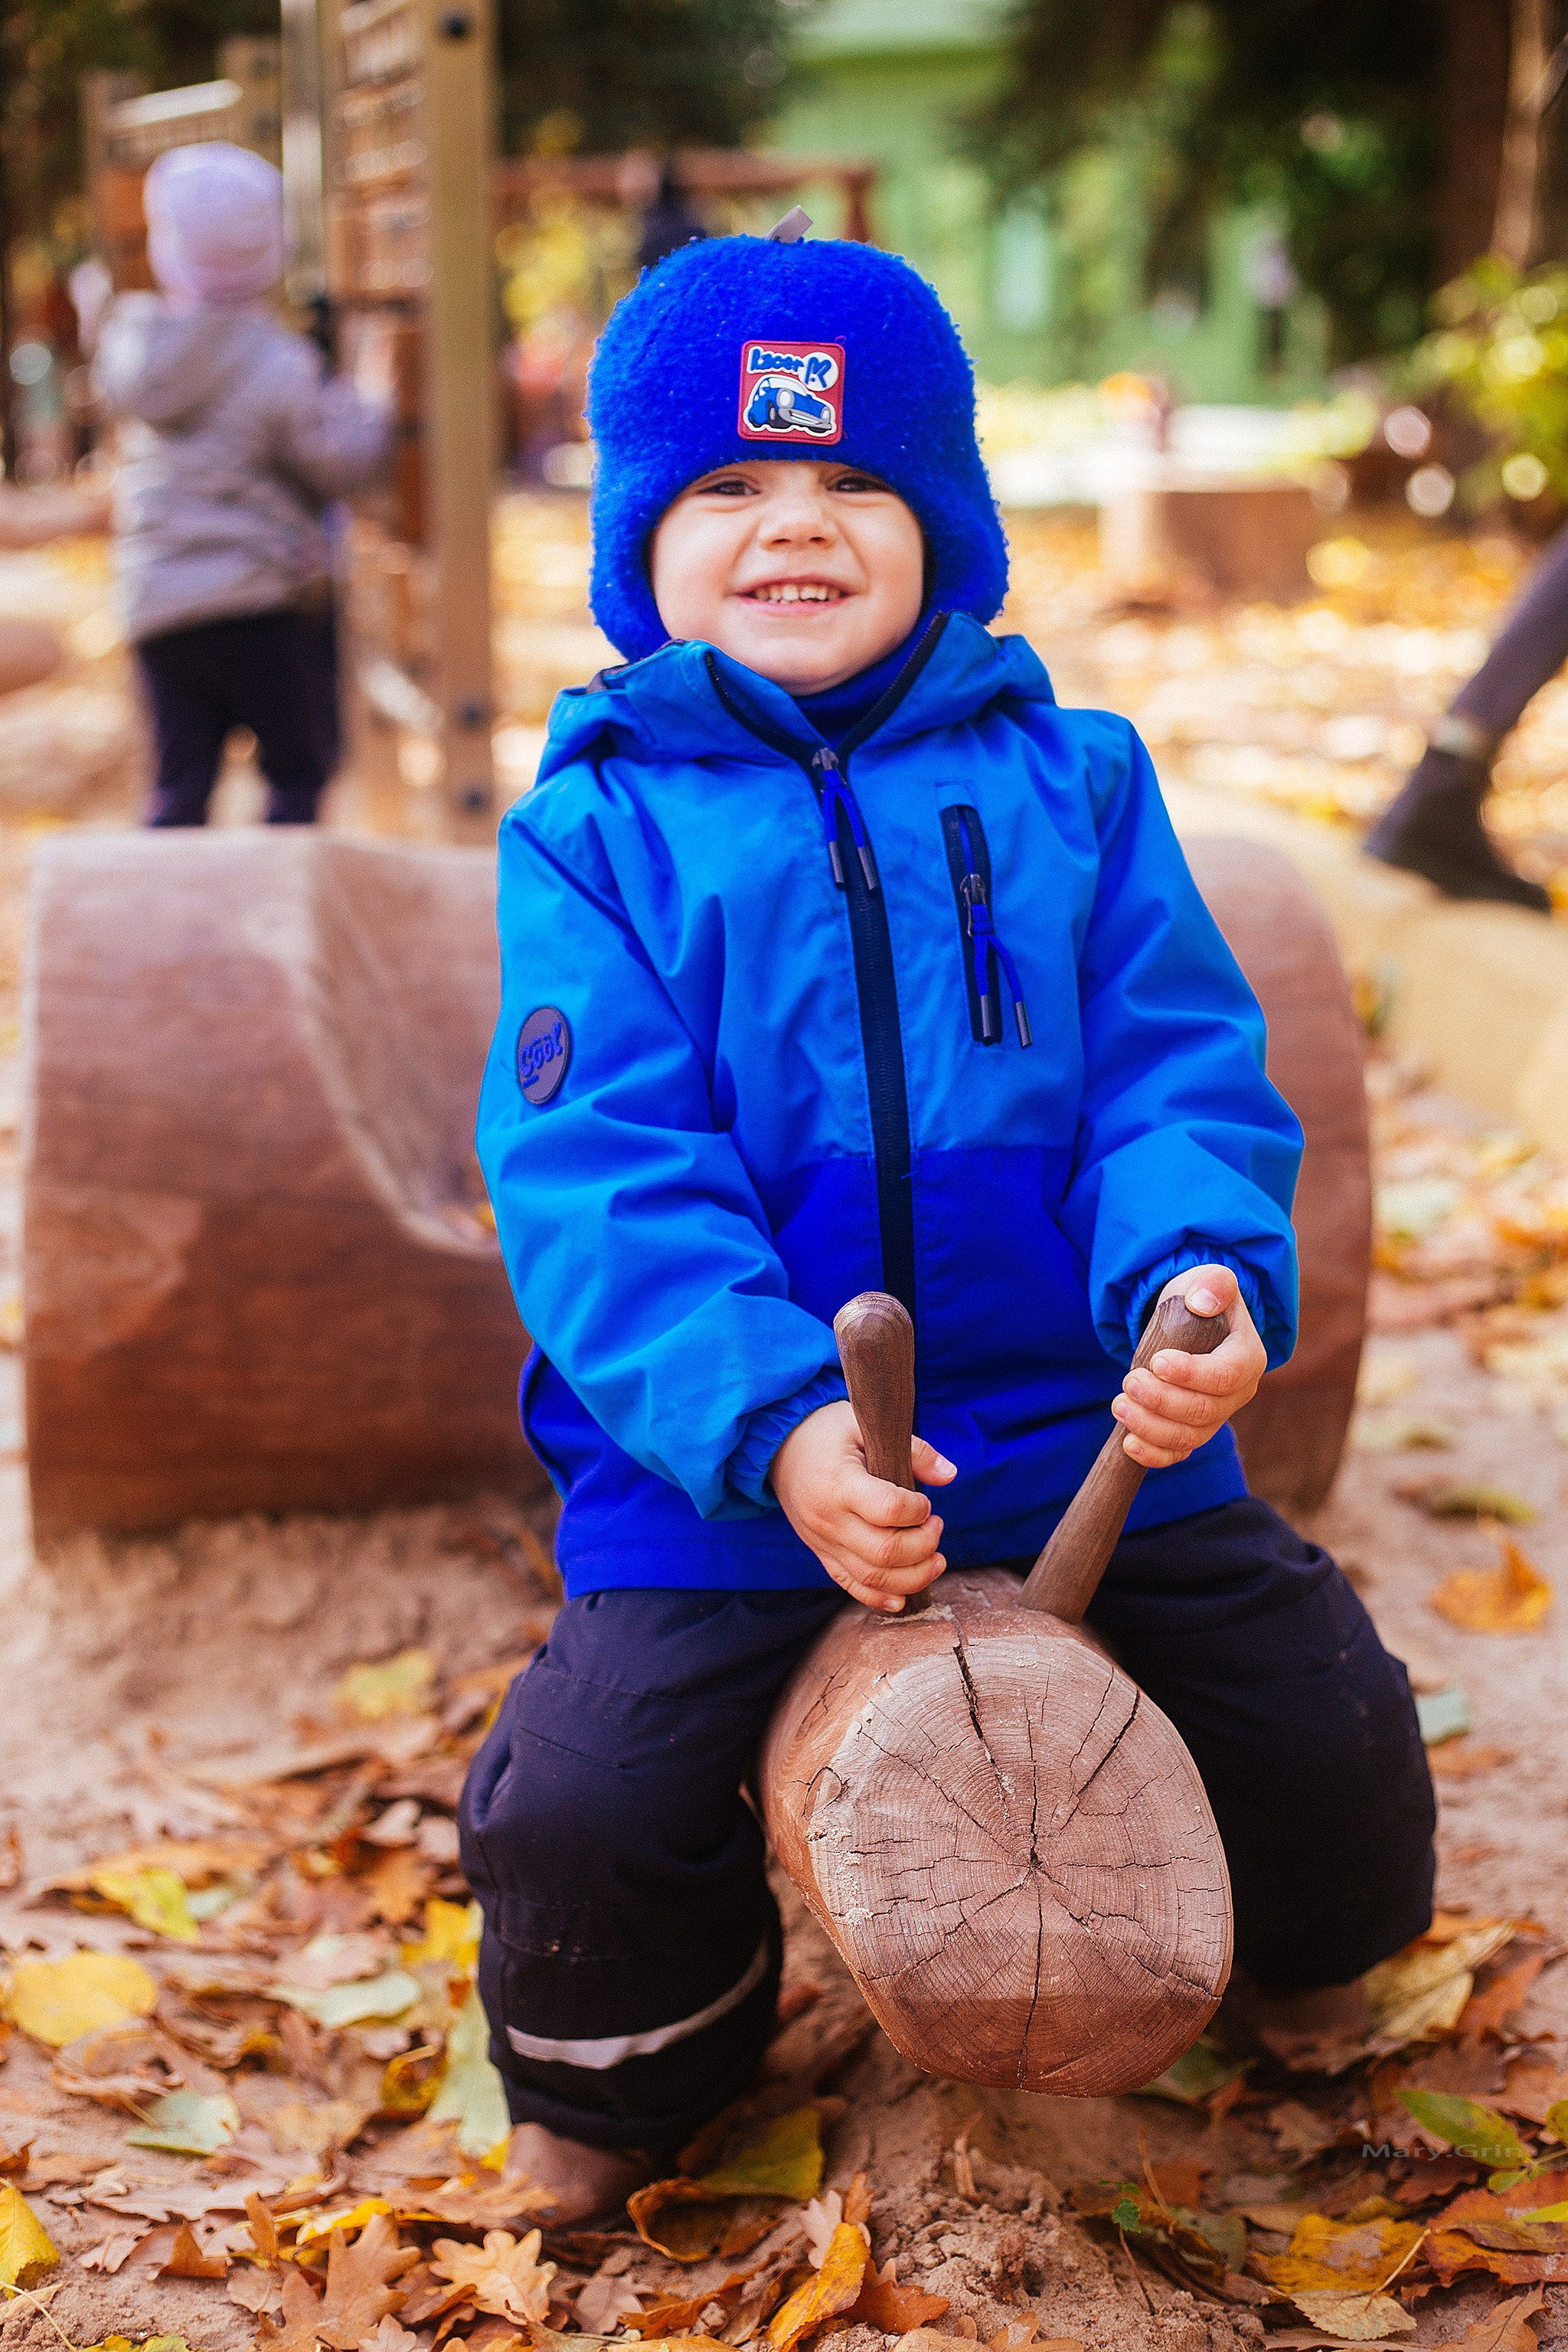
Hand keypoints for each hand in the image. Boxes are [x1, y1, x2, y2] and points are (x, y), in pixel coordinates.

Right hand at [770, 1401, 955, 1612]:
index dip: (918, 1510)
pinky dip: (880, 1598)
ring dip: (914, 1577)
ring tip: (936, 1559)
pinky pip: (851, 1586)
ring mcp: (823, 1542)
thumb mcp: (864, 1425)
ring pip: (872, 1578)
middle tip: (936, 1526)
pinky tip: (904, 1596)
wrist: (779, 1449)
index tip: (926, 1502)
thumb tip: (949, 1474)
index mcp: (840, 1484)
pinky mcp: (822, 1554)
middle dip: (924, 1546)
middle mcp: (829, 1520)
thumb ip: (911, 1448)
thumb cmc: (826, 1433)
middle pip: (884, 1552)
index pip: (888, 1509)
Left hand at [1111, 1264, 1265, 1469]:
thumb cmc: (1199, 1298)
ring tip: (1119, 1404)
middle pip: (1204, 1411)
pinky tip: (1129, 1443)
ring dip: (1150, 1426)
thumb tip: (1202, 1303)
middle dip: (1162, 1400)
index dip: (1191, 1374)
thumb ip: (1213, 1284)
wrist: (1188, 1319)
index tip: (1156, 1362)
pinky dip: (1154, 1454)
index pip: (1225, 1376)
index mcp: (1248, 1357)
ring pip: (1189, 1437)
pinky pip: (1178, 1453)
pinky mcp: (1193, 1430)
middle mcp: (1238, 1393)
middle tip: (1129, 1381)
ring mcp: (1217, 1416)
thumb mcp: (1208, 1280)